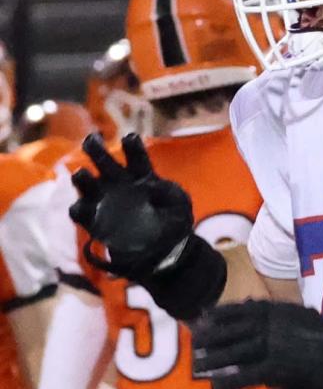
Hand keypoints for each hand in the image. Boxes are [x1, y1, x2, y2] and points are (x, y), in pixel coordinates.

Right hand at [70, 133, 193, 280]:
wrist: (162, 250)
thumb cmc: (172, 220)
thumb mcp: (178, 204)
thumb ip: (167, 194)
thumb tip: (151, 188)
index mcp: (142, 175)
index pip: (136, 156)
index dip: (132, 146)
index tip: (130, 137)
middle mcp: (119, 183)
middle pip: (105, 162)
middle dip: (96, 149)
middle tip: (92, 138)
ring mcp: (104, 202)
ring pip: (87, 184)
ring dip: (83, 178)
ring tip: (82, 173)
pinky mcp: (95, 222)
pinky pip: (81, 213)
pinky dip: (78, 209)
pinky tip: (80, 207)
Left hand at [191, 300, 322, 388]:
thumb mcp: (301, 315)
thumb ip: (278, 314)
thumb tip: (255, 309)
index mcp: (278, 310)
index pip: (242, 309)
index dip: (221, 314)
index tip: (204, 317)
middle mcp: (272, 324)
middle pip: (234, 330)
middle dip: (212, 337)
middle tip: (195, 342)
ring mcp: (272, 345)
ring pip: (236, 351)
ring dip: (215, 359)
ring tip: (198, 365)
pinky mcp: (275, 368)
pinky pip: (245, 375)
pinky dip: (229, 381)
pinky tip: (216, 387)